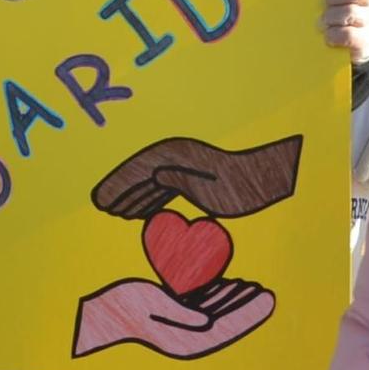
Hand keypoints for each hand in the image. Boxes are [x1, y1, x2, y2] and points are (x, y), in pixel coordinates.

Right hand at [73, 278, 275, 359]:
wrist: (95, 312)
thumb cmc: (119, 308)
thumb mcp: (150, 307)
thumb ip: (180, 315)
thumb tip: (209, 322)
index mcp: (183, 340)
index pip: (225, 329)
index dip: (247, 314)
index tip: (266, 299)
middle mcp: (186, 337)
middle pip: (225, 322)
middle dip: (245, 307)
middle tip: (266, 292)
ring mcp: (180, 327)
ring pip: (216, 314)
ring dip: (233, 301)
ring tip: (252, 287)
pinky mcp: (174, 316)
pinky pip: (203, 308)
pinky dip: (217, 297)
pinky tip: (229, 286)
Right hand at [91, 135, 302, 219]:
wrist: (268, 178)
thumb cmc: (242, 186)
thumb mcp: (210, 186)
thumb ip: (180, 179)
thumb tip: (153, 176)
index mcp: (177, 158)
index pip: (138, 171)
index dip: (118, 185)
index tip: (101, 201)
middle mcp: (177, 158)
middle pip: (140, 174)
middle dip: (120, 190)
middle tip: (100, 207)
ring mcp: (186, 166)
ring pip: (151, 181)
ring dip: (133, 195)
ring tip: (116, 212)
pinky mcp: (196, 176)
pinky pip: (164, 186)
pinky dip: (150, 197)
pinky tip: (144, 212)